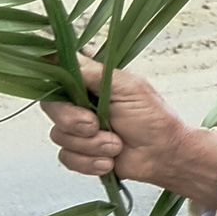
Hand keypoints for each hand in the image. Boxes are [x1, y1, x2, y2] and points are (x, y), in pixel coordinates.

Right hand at [42, 58, 216, 210]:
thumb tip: (66, 54)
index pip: (58, 76)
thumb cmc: (153, 118)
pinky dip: (90, 161)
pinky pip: (67, 158)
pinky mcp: (80, 153)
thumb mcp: (128, 87)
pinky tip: (109, 160)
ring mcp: (79, 130)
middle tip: (96, 125)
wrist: (164, 155)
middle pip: (52, 108)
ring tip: (116, 145)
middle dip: (73, 121)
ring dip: (91, 144)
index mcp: (91, 83)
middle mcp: (80, 104)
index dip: (56, 84)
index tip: (69, 94)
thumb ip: (94, 72)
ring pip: (59, 136)